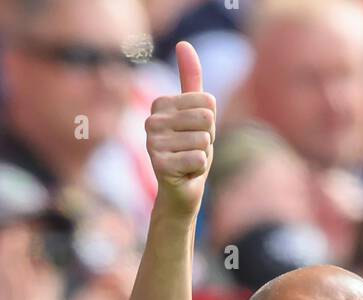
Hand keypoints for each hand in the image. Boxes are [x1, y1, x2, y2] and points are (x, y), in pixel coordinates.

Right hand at [144, 41, 216, 218]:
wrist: (180, 193)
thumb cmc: (190, 152)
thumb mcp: (196, 115)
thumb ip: (191, 81)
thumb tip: (183, 44)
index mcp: (161, 104)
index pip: (207, 102)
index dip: (210, 123)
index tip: (195, 134)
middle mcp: (152, 120)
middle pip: (206, 120)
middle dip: (207, 140)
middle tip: (193, 151)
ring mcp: (152, 143)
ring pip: (203, 141)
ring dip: (203, 156)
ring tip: (188, 162)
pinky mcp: (158, 164)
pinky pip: (199, 159)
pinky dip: (199, 170)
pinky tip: (185, 174)